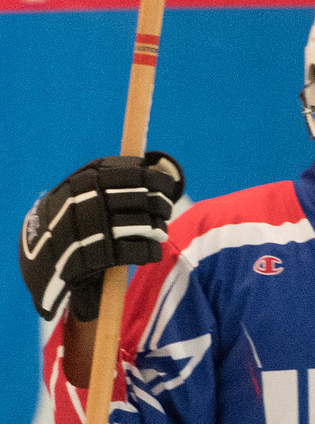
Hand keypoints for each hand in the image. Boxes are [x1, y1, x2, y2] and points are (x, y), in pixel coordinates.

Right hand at [19, 152, 184, 320]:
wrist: (39, 258)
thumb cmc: (70, 221)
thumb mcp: (81, 192)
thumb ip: (111, 179)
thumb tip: (155, 165)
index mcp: (84, 180)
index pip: (133, 172)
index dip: (157, 179)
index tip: (167, 186)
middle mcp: (87, 200)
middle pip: (141, 197)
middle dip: (161, 204)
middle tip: (166, 210)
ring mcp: (91, 228)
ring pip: (142, 224)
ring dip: (158, 229)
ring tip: (160, 232)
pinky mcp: (96, 256)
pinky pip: (135, 251)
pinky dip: (150, 251)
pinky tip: (152, 251)